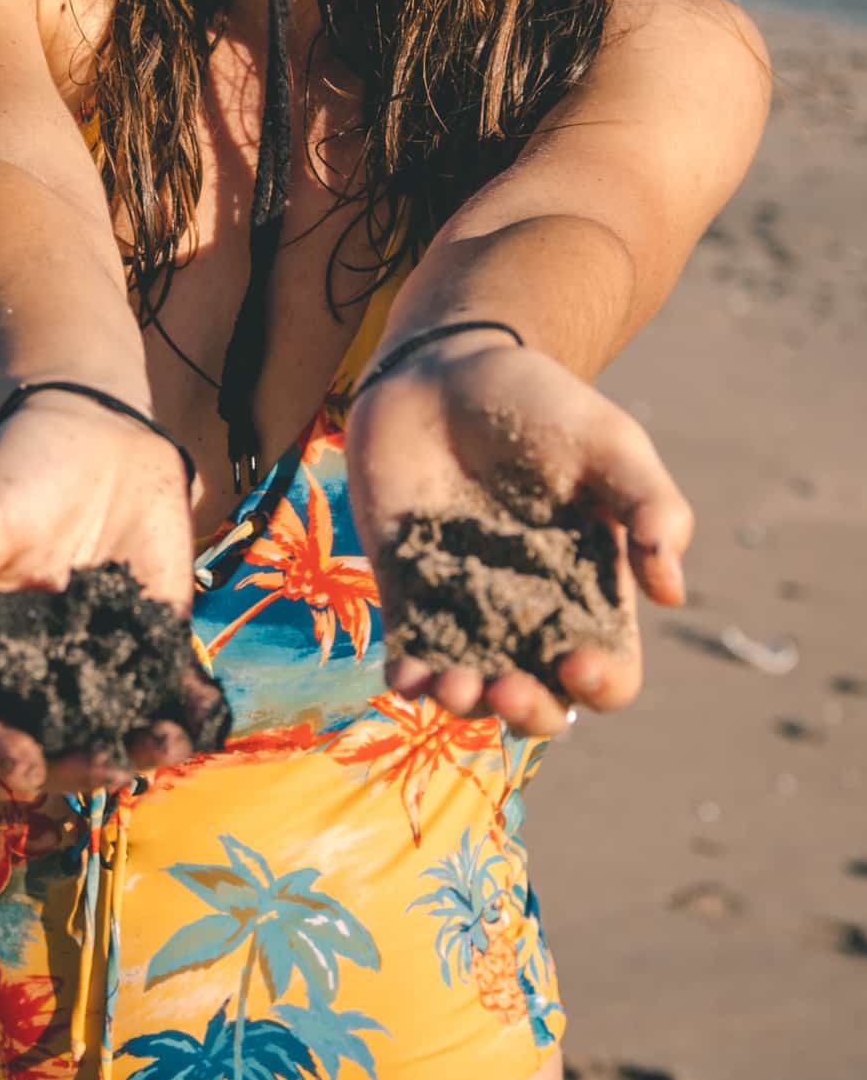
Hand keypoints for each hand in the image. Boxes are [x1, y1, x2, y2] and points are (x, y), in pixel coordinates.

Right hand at [0, 396, 201, 794]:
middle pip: (55, 739)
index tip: (24, 767)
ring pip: (117, 723)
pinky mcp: (158, 633)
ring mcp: (104, 653)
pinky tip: (202, 721)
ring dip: (141, 747)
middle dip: (79, 764)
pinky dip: (189, 710)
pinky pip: (173, 685)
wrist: (96, 428)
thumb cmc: (17, 472)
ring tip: (164, 748)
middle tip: (107, 766)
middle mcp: (42, 665)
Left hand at [346, 333, 692, 737]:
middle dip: (529, 711)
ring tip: (455, 684)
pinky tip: (408, 673)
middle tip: (508, 686)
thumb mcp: (609, 442)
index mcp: (591, 589)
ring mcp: (464, 605)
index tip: (576, 659)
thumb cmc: (538, 401)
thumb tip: (673, 594)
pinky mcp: (407, 589)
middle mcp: (530, 611)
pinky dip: (409, 676)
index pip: (607, 668)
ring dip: (464, 702)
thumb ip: (651, 506)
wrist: (444, 368)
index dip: (599, 682)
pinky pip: (409, 652)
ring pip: (472, 687)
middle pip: (540, 699)